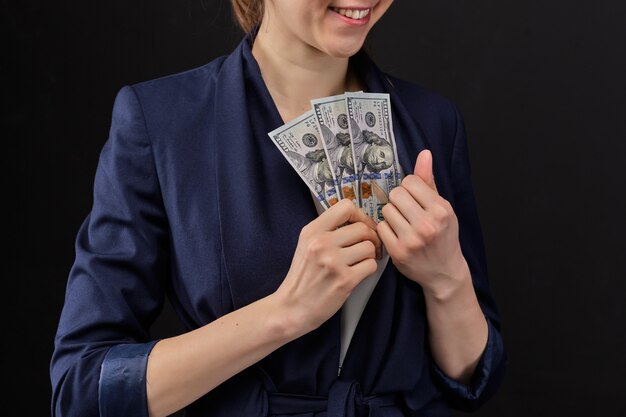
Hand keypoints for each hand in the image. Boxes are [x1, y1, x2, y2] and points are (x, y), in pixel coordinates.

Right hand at [274, 199, 381, 336]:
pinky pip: (371, 265)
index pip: (346, 207)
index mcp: (312, 231)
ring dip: (370, 254)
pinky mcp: (345, 280)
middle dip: (370, 237)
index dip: (360, 215)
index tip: (362, 225)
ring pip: (369, 246)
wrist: (292, 308)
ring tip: (361, 261)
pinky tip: (359, 273)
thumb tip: (359, 221)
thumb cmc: (303, 277)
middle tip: (368, 247)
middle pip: (362, 228)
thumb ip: (327, 230)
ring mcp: (333, 262)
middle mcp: (322, 243)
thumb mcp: (306, 245)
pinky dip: (369, 269)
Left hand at [377, 150, 469, 298]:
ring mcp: (412, 239)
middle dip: (399, 201)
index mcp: (441, 210)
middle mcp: (428, 224)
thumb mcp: (442, 207)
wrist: (444, 271)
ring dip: (392, 215)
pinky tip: (397, 236)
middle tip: (407, 212)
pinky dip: (386, 230)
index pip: (410, 182)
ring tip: (403, 224)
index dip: (410, 189)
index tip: (415, 200)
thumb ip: (429, 181)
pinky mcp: (398, 252)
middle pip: (396, 194)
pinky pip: (381, 227)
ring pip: (386, 210)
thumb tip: (424, 153)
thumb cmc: (443, 235)